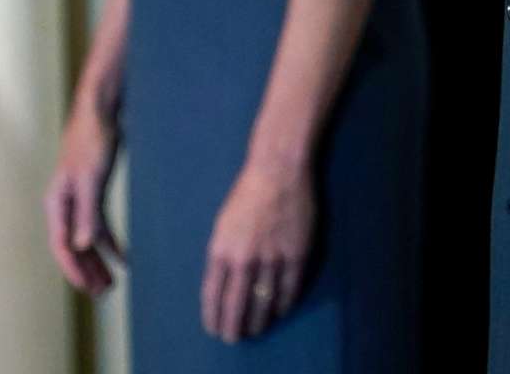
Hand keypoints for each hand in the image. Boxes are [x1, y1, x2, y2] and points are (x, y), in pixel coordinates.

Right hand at [43, 103, 122, 295]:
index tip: (89, 289)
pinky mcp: (93, 191)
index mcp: (56, 203)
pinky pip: (98, 224)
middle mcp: (63, 204)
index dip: (74, 270)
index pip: (62, 245)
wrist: (100, 109)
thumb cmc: (93, 140)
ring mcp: (78, 198)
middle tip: (103, 294)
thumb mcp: (92, 178)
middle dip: (87, 271)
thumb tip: (82, 247)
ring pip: (86, 239)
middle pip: (73, 247)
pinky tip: (122, 256)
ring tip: (112, 283)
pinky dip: (109, 241)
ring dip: (98, 260)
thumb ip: (87, 213)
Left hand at [201, 157, 315, 341]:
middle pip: (237, 305)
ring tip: (257, 329)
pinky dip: (283, 303)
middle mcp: (244, 259)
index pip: (213, 295)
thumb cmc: (247, 194)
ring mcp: (272, 257)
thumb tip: (223, 284)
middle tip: (234, 338)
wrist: (279, 171)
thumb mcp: (223, 225)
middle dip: (234, 327)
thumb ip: (222, 254)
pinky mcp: (296, 253)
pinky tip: (280, 310)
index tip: (214, 329)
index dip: (213, 317)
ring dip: (259, 320)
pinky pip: (289, 288)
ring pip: (264, 301)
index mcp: (221, 250)